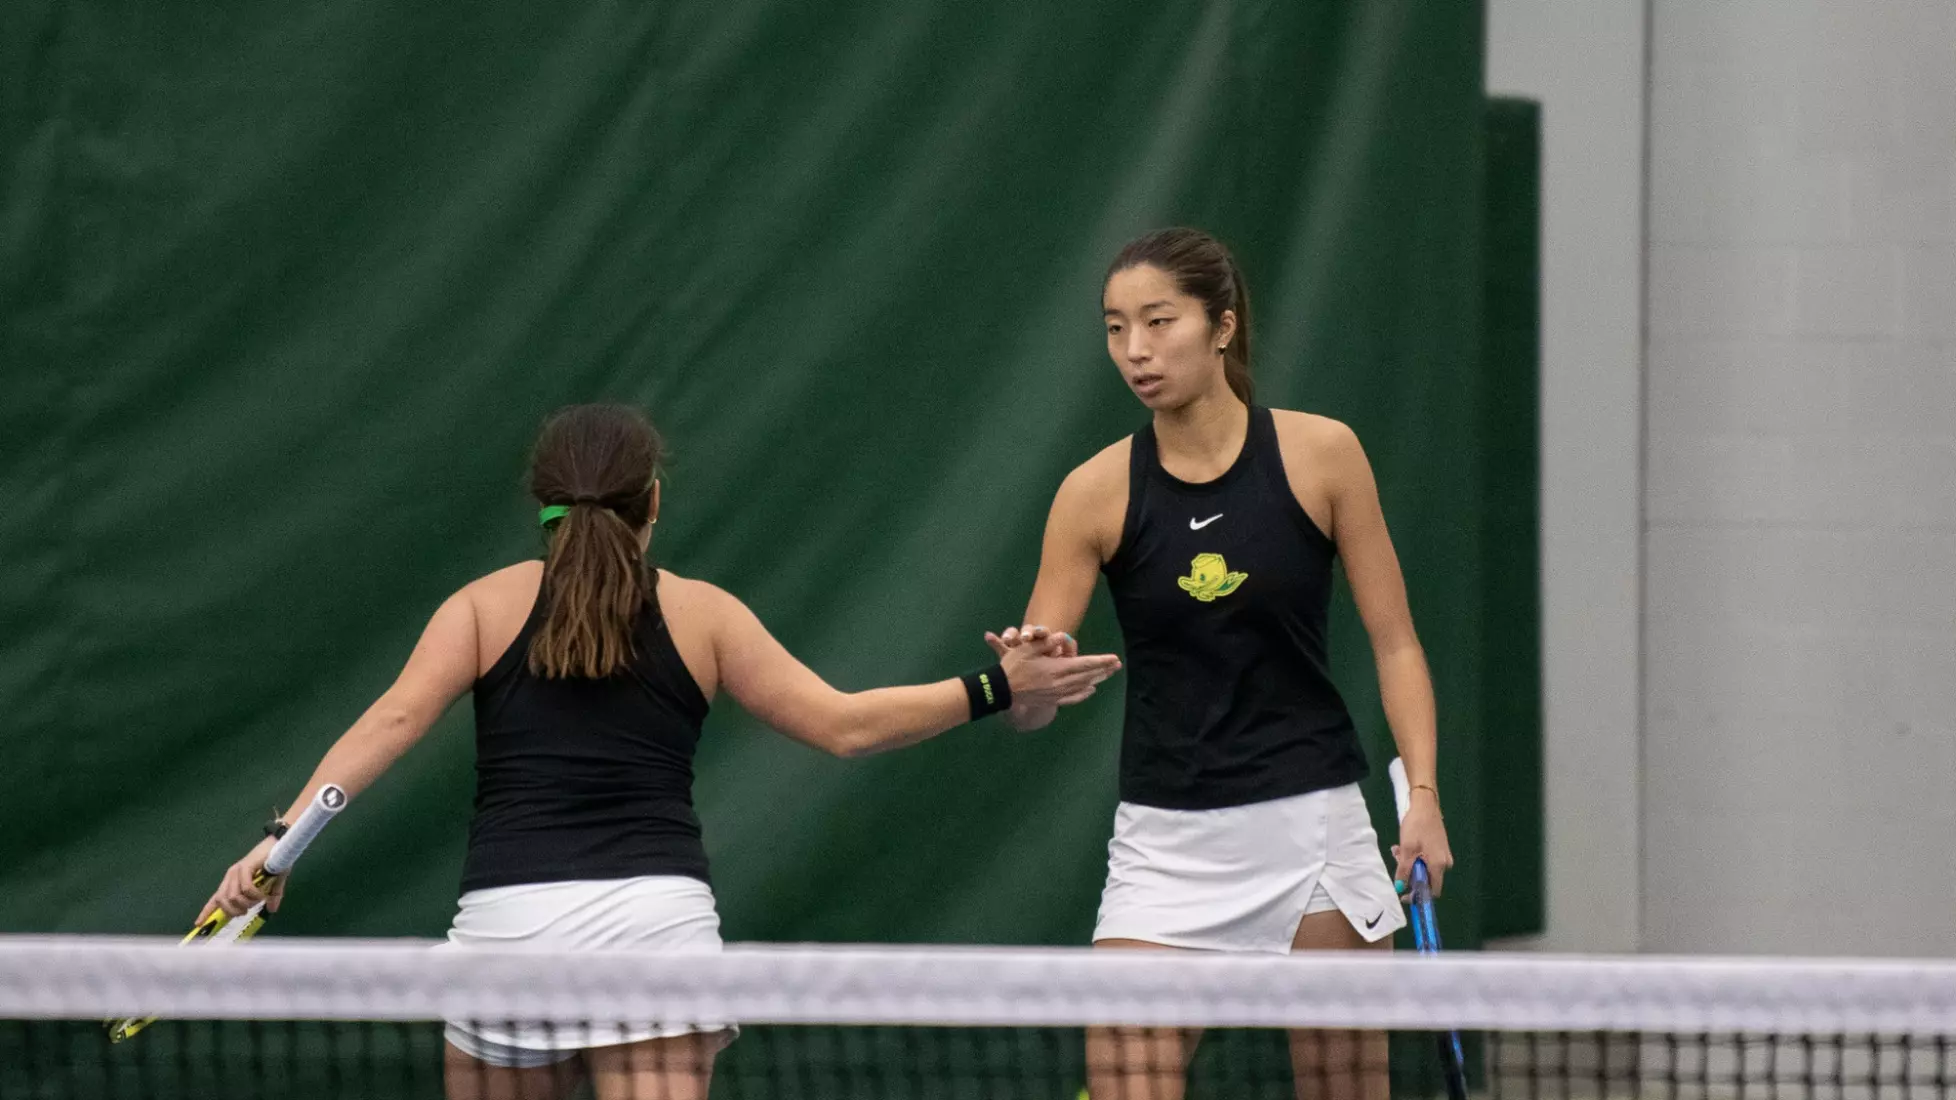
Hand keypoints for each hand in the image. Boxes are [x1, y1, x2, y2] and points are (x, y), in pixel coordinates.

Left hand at [197, 835, 284, 922]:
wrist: (280, 843)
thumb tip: (272, 909)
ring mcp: (237, 871)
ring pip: (233, 897)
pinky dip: (255, 895)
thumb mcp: (271, 884)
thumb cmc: (275, 862)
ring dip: (247, 903)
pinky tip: (262, 895)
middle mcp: (231, 877)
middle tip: (248, 910)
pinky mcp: (246, 867)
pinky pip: (246, 888)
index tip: (198, 923)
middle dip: (234, 911)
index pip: (215, 899)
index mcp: (232, 881)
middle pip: (222, 901)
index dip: (206, 912)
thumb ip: (270, 897)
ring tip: (259, 900)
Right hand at [987, 625, 1117, 710]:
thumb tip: (1063, 637)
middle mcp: (1060, 682)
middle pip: (1087, 676)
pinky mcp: (1052, 700)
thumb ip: (1046, 643)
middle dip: (1103, 670)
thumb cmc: (1012, 666)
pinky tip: (1091, 690)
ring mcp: (1057, 693)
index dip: (1101, 661)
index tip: (1114, 658)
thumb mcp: (1027, 648)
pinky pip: (1072, 698)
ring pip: (1082, 686)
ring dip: (1096, 680)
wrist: (1001, 689)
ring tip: (1108, 675)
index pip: (1084, 664)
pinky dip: (1084, 694)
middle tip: (1117, 665)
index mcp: (1056, 668)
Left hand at [1391, 791, 1452, 896]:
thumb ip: (1404, 871)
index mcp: (1439, 866)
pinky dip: (1414, 856)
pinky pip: (1426, 859)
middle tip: (1397, 859)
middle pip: (1426, 879)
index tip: (1404, 893)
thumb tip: (1400, 888)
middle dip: (1409, 873)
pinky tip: (1404, 845)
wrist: (1425, 805)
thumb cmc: (1416, 826)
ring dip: (1409, 862)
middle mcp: (1445, 863)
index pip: (1432, 891)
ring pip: (1423, 867)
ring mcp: (1443, 855)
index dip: (1418, 895)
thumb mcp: (1407, 850)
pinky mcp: (1440, 848)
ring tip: (1397, 849)